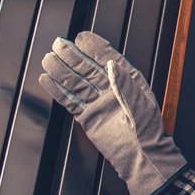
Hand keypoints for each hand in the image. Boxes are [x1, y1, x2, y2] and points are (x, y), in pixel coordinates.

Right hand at [38, 31, 186, 194]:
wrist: (141, 158)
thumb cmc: (148, 132)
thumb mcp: (141, 107)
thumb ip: (125, 86)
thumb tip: (111, 64)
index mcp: (129, 82)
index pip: (110, 59)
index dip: (95, 48)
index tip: (81, 37)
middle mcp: (112, 89)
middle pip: (88, 69)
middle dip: (73, 56)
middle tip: (58, 43)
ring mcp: (98, 102)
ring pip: (76, 83)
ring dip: (61, 71)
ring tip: (47, 58)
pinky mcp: (88, 116)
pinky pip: (70, 101)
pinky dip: (58, 91)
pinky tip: (46, 79)